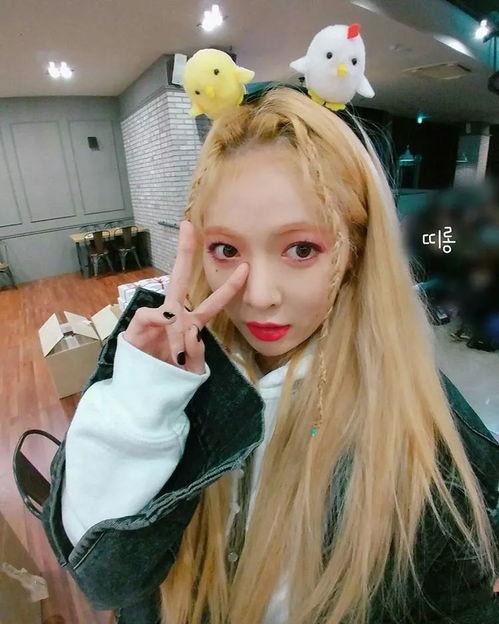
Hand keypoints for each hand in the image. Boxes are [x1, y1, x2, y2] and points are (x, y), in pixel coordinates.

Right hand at [123, 220, 248, 373]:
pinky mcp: (138, 325)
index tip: (246, 267)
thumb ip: (196, 353)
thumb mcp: (191, 369)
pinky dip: (160, 323)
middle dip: (184, 252)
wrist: (141, 393)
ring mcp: (156, 318)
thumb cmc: (168, 377)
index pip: (214, 302)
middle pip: (181, 278)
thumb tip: (188, 331)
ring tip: (177, 358)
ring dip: (177, 333)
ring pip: (171, 306)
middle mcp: (175, 315)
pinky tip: (164, 333)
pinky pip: (152, 315)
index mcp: (192, 322)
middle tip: (187, 226)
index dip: (230, 286)